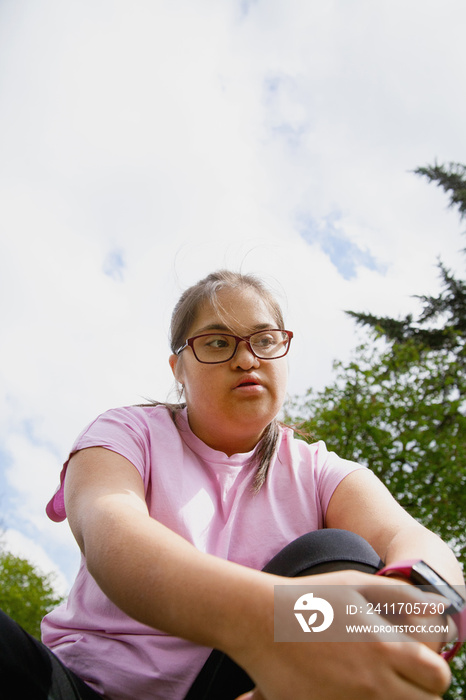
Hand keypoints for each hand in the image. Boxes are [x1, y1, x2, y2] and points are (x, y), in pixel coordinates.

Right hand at [229, 570, 450, 699]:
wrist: (260, 620)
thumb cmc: (309, 597)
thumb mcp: (355, 583)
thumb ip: (400, 594)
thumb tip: (437, 606)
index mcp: (384, 647)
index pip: (437, 676)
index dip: (434, 673)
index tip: (419, 665)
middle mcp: (372, 681)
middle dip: (418, 693)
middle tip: (399, 679)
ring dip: (392, 699)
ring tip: (373, 683)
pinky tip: (347, 688)